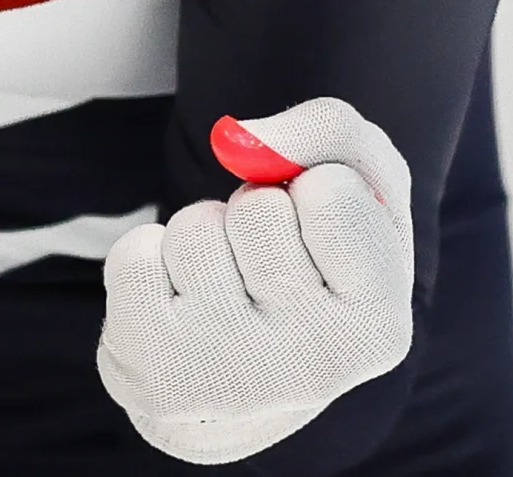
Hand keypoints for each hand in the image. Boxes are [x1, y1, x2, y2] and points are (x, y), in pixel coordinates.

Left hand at [98, 96, 415, 463]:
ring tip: (223, 282)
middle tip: (265, 262)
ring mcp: (228, 380)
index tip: (318, 231)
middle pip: (257, 208)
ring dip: (202, 233)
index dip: (314, 186)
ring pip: (194, 230)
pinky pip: (133, 257)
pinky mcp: (154, 378)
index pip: (330, 191)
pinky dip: (149, 256)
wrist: (248, 379)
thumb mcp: (361, 188)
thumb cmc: (317, 263)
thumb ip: (329, 132)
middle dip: (254, 208)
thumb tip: (238, 138)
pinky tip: (177, 303)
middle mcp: (311, 369)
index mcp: (379, 328)